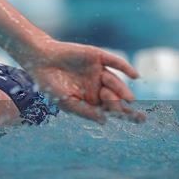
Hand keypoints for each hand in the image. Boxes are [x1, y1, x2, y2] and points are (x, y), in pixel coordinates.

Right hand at [24, 40, 145, 123]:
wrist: (40, 60)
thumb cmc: (50, 84)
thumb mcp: (67, 102)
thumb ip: (85, 111)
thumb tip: (104, 121)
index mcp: (90, 99)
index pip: (111, 109)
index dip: (125, 114)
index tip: (137, 119)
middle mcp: (97, 85)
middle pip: (116, 96)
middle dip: (123, 104)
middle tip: (126, 109)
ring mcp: (98, 71)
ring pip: (114, 81)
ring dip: (120, 89)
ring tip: (127, 98)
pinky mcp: (97, 56)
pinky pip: (114, 62)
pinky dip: (125, 67)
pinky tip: (135, 76)